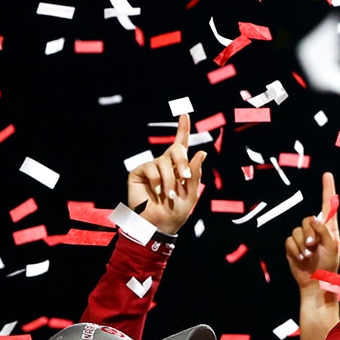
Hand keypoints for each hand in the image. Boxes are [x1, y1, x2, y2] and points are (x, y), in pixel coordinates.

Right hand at [127, 114, 205, 234]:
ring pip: (164, 162)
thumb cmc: (176, 212)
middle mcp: (164, 164)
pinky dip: (156, 182)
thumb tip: (201, 151)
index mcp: (178, 168)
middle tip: (184, 178)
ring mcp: (151, 167)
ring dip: (170, 180)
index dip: (183, 129)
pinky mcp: (138, 172)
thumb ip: (195, 173)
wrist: (159, 225)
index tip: (185, 114)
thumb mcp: (192, 193)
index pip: (181, 145)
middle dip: (182, 163)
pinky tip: (156, 193)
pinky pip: (151, 168)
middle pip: (176, 150)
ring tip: (169, 195)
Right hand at [285, 172, 339, 288]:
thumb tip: (313, 218)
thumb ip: (324, 231)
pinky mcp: (292, 246)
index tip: (327, 175)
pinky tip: (301, 258)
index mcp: (329, 228)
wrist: (315, 283)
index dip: (327, 189)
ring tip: (308, 255)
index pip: (328, 205)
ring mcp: (303, 238)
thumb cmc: (328, 266)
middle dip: (308, 233)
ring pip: (296, 231)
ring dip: (301, 244)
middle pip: (307, 219)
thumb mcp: (332, 247)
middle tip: (312, 246)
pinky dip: (294, 250)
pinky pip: (289, 241)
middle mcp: (315, 230)